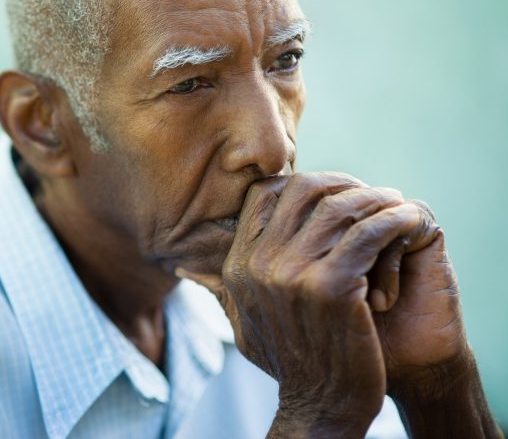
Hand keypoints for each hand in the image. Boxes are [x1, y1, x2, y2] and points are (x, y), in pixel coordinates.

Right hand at [178, 172, 423, 435]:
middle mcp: (258, 264)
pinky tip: (409, 220)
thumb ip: (217, 287)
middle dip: (341, 183)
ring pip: (339, 207)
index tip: (332, 193)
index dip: (300, 183)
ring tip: (396, 206)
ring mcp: (292, 274)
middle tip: (370, 195)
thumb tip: (181, 266)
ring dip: (375, 200)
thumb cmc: (288, 358)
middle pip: (302, 188)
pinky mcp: (331, 287)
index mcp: (237, 265)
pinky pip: (368, 233)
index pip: (263, 193)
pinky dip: (394, 221)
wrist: (319, 407)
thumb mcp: (242, 320)